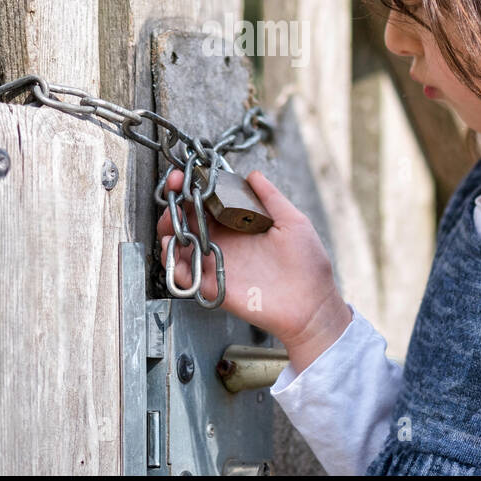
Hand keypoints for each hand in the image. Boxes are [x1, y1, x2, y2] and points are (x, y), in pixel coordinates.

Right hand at [156, 168, 351, 371]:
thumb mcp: (293, 222)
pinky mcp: (212, 286)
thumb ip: (271, 197)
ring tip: (171, 221)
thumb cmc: (308, 265)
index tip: (183, 176)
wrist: (312, 305)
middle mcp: (223, 242)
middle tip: (173, 195)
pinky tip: (172, 248)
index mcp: (238, 225)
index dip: (192, 188)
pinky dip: (171, 262)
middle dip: (173, 205)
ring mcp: (215, 264)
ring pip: (179, 245)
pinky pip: (183, 275)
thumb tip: (253, 174)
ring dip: (168, 231)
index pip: (207, 202)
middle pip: (187, 221)